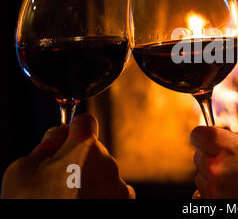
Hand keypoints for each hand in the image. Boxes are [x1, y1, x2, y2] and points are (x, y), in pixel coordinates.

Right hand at [1, 114, 134, 198]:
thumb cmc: (33, 206)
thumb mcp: (21, 171)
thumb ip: (45, 146)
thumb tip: (58, 135)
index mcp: (83, 148)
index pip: (85, 122)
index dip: (72, 129)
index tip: (65, 139)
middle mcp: (108, 163)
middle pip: (94, 150)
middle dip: (79, 160)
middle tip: (57, 180)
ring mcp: (119, 186)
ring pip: (103, 173)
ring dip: (90, 180)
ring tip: (68, 199)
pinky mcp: (125, 204)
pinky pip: (112, 191)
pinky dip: (100, 196)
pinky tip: (82, 204)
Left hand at [190, 126, 237, 198]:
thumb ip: (230, 145)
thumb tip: (211, 143)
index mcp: (228, 147)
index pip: (197, 135)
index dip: (203, 138)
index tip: (209, 143)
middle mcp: (217, 168)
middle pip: (198, 157)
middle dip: (210, 159)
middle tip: (232, 166)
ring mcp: (214, 190)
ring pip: (200, 178)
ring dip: (212, 178)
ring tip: (237, 183)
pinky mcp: (214, 205)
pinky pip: (201, 196)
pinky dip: (211, 194)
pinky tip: (230, 194)